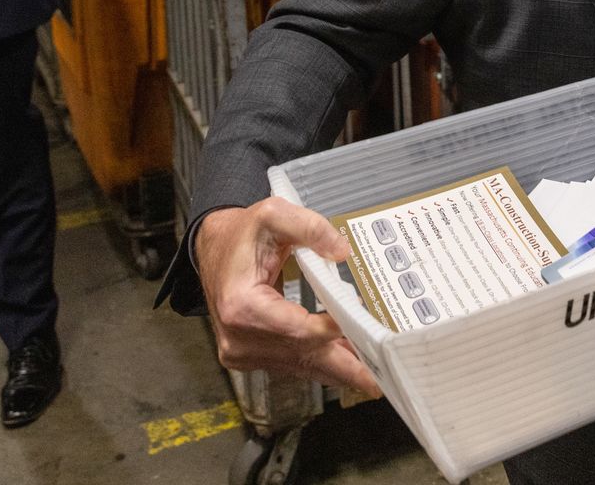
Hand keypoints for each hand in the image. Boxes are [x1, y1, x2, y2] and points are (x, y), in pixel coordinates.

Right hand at [197, 199, 381, 394]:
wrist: (214, 250)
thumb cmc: (242, 235)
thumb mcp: (273, 214)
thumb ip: (309, 227)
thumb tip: (341, 251)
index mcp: (241, 305)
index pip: (295, 329)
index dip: (330, 330)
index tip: (361, 326)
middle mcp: (238, 337)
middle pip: (302, 357)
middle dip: (345, 369)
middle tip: (380, 380)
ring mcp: (242, 352)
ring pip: (300, 365)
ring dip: (338, 369)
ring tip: (375, 373)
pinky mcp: (250, 356)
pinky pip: (292, 363)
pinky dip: (321, 362)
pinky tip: (349, 364)